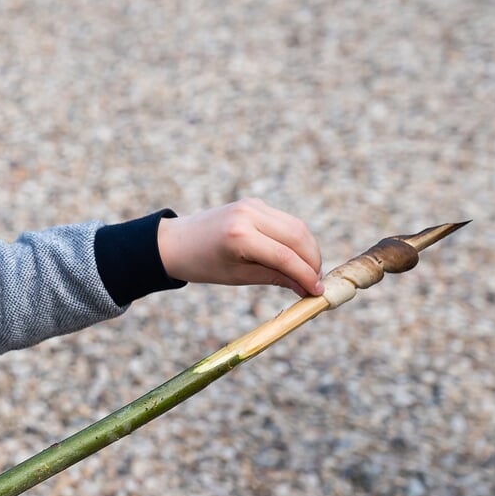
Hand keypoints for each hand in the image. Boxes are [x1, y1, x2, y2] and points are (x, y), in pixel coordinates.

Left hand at [157, 198, 323, 296]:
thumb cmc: (203, 264)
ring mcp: (253, 205)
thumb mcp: (238, 276)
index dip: (305, 275)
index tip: (318, 292)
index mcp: (239, 235)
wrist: (176, 242)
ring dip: (309, 249)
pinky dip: (296, 239)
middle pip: (297, 236)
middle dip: (312, 260)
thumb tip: (308, 287)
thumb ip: (275, 278)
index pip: (284, 256)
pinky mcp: (255, 203)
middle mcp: (248, 214)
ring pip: (296, 226)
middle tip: (317, 283)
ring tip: (310, 272)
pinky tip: (298, 257)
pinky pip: (285, 221)